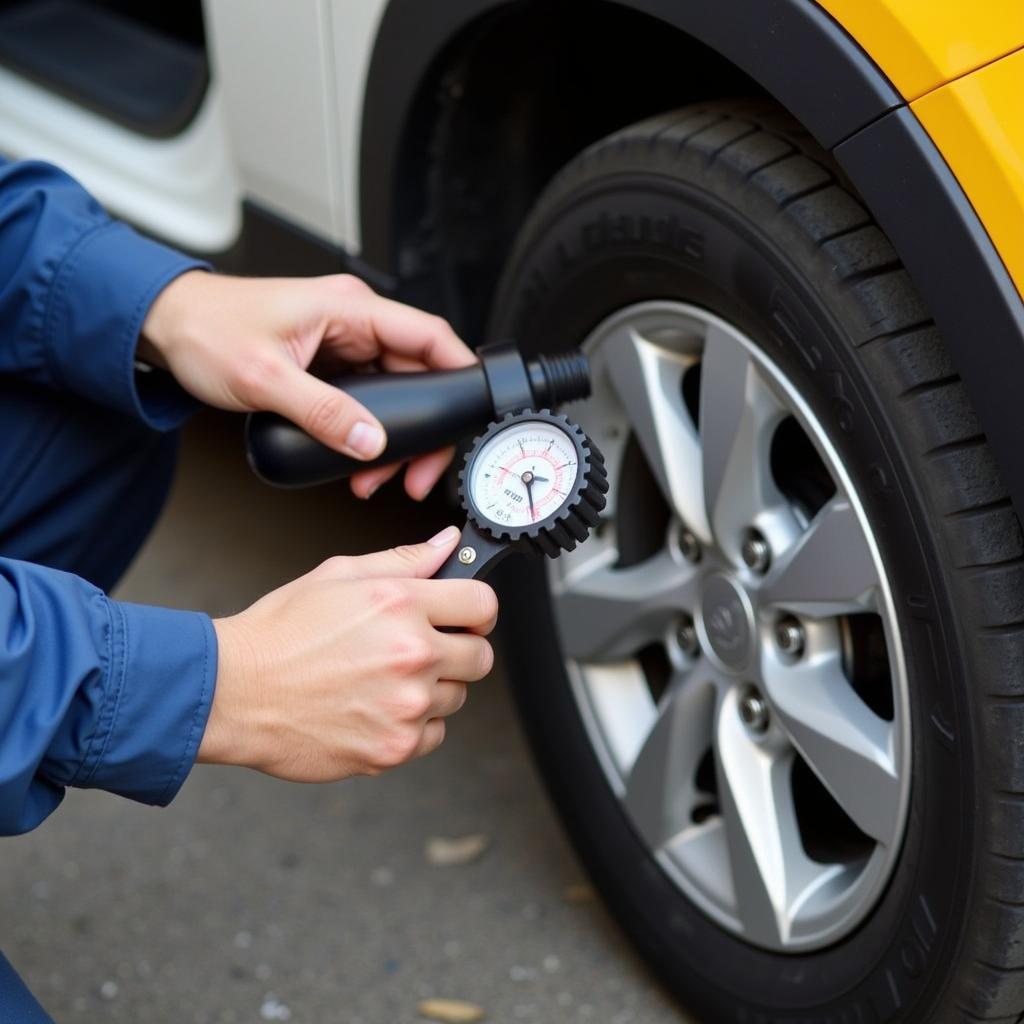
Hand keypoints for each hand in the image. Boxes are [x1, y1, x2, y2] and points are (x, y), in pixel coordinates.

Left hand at [139, 271, 474, 498]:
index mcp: (349, 309)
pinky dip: (370, 431)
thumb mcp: (264, 379)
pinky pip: (368, 399)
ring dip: (394, 436)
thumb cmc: (205, 330)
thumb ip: (322, 413)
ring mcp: (343, 343)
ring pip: (395, 392)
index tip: (471, 409)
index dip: (458, 371)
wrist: (164, 327)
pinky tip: (360, 460)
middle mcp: (353, 322)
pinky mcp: (330, 363)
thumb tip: (371, 442)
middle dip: (423, 427)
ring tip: (378, 477)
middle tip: (414, 473)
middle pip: (418, 373)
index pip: (428, 335)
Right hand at [198, 526, 496, 781]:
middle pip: (481, 657)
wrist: (234, 692)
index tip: (465, 616)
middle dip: (459, 650)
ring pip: (456, 697)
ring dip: (432, 689)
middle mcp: (412, 655)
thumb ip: (405, 560)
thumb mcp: (339, 575)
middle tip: (419, 650)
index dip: (476, 609)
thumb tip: (447, 544)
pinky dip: (413, 725)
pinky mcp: (394, 748)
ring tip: (382, 679)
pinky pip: (434, 735)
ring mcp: (405, 706)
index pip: (484, 604)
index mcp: (402, 605)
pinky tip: (376, 708)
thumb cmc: (280, 633)